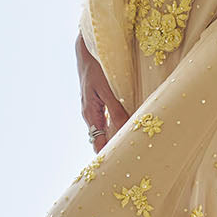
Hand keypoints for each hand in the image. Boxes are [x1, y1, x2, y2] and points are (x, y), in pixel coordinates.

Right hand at [75, 31, 129, 152]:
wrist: (87, 52)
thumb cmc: (97, 69)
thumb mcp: (108, 91)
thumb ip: (116, 111)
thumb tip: (124, 130)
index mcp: (90, 114)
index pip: (97, 142)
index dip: (107, 153)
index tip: (118, 165)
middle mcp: (89, 114)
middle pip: (100, 137)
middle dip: (112, 147)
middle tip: (129, 157)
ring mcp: (92, 108)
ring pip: (103, 129)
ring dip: (114, 137)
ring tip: (129, 146)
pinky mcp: (97, 101)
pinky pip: (105, 119)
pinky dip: (114, 125)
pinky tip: (125, 127)